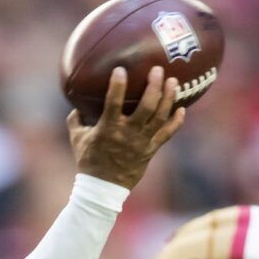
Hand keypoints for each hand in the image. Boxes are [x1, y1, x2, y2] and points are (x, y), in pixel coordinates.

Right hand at [69, 66, 186, 190]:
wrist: (103, 189)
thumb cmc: (88, 162)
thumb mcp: (77, 139)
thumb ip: (76, 119)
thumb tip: (77, 103)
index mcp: (108, 129)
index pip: (113, 103)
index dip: (118, 85)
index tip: (121, 69)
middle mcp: (127, 134)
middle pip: (146, 107)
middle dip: (154, 86)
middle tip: (158, 70)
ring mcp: (141, 142)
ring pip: (160, 117)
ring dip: (168, 98)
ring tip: (173, 81)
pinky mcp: (150, 150)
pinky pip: (167, 135)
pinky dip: (176, 122)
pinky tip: (182, 109)